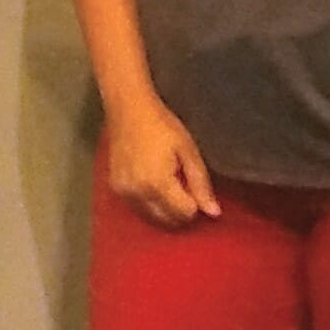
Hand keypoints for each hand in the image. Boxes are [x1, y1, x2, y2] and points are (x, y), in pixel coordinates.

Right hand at [100, 97, 218, 229]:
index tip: (195, 187)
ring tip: (170, 184)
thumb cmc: (162, 125)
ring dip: (166, 210)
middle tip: (185, 187)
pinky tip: (154, 185)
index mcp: (158, 183)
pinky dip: (150, 204)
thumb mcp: (188, 151)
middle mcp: (138, 193)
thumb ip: (201, 184)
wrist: (128, 109)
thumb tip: (214, 213)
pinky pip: (138, 209)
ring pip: (152, 218)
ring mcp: (124, 193)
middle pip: (167, 220)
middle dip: (181, 210)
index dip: (196, 204)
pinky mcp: (115, 189)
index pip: (185, 213)